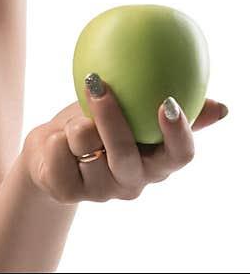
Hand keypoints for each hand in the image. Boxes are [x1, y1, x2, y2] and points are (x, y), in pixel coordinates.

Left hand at [21, 75, 227, 203]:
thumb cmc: (97, 127)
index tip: (168, 103)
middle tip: (98, 82)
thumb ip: (172, 113)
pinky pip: (57, 149)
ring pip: (85, 143)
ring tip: (74, 123)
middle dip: (111, 118)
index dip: (178, 134)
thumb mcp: (132, 116)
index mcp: (155, 165)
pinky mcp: (67, 191)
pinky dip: (53, 135)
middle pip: (125, 153)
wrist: (50, 153)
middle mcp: (131, 182)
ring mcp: (100, 191)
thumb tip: (222, 108)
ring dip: (74, 123)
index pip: (179, 157)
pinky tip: (56, 139)